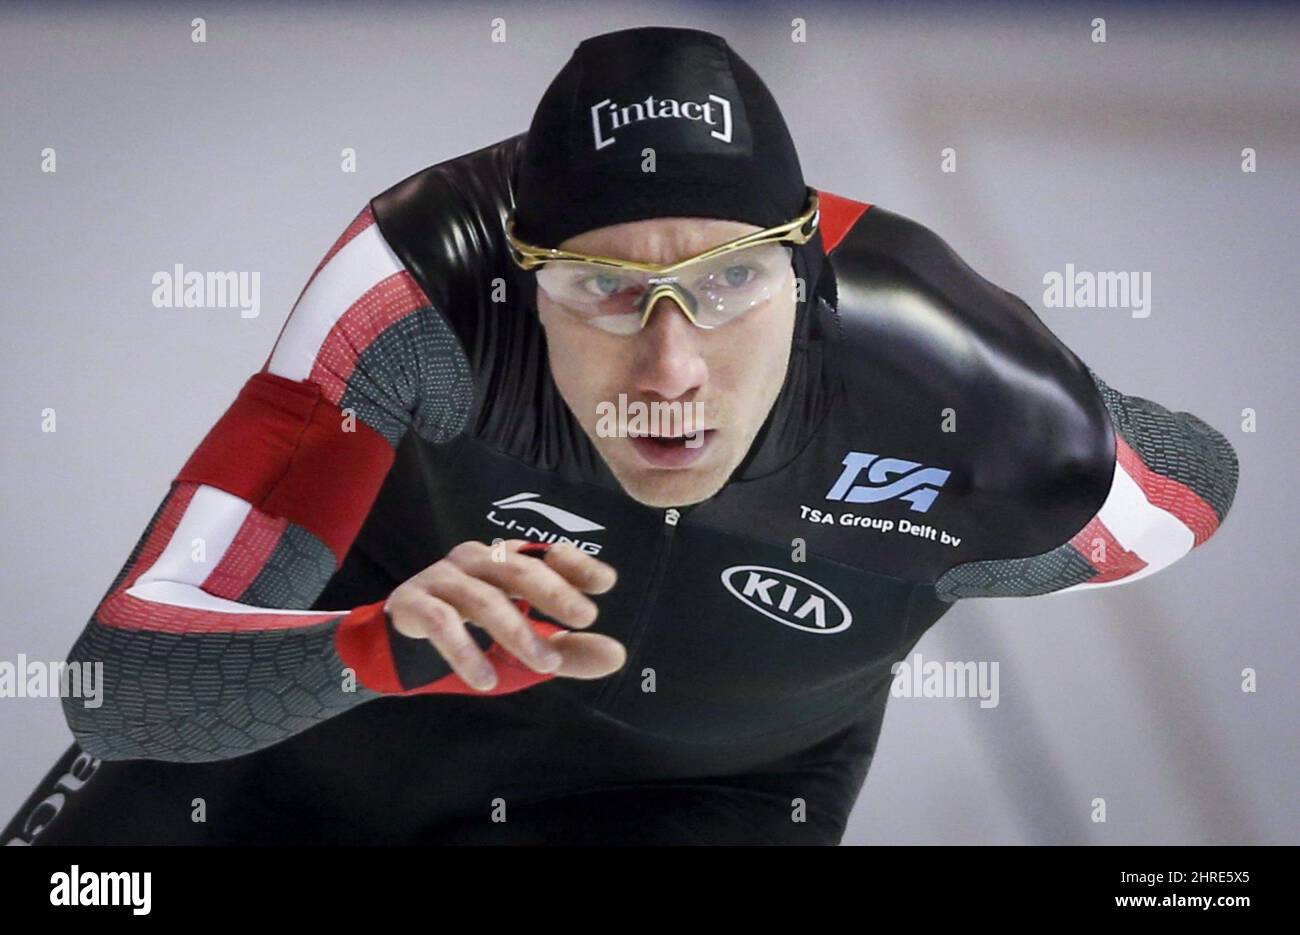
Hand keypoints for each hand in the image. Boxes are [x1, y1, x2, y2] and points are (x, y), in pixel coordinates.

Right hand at [384, 540, 622, 691]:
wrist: (397, 647)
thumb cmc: (470, 636)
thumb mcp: (523, 646)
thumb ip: (568, 651)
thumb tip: (617, 656)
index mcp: (506, 563)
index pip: (545, 553)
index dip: (576, 564)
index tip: (606, 583)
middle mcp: (476, 561)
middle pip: (519, 569)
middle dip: (555, 593)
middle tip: (586, 617)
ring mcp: (441, 578)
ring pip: (484, 598)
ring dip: (518, 632)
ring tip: (545, 666)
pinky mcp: (412, 602)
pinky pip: (442, 622)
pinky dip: (466, 651)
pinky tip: (486, 680)